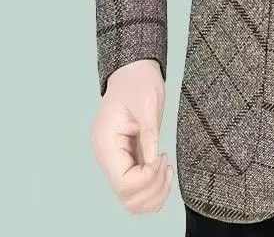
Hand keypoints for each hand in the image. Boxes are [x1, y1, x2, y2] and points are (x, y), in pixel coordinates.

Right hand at [91, 59, 172, 213]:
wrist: (134, 71)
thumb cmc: (138, 82)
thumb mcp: (147, 104)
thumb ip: (149, 135)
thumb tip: (153, 163)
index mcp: (106, 143)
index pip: (123, 183)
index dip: (147, 178)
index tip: (161, 156)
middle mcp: (108, 157)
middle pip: (127, 198)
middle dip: (153, 187)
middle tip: (165, 162)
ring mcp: (117, 161)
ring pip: (132, 201)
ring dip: (155, 192)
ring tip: (166, 168)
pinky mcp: (128, 160)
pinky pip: (138, 189)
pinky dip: (154, 188)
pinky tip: (164, 170)